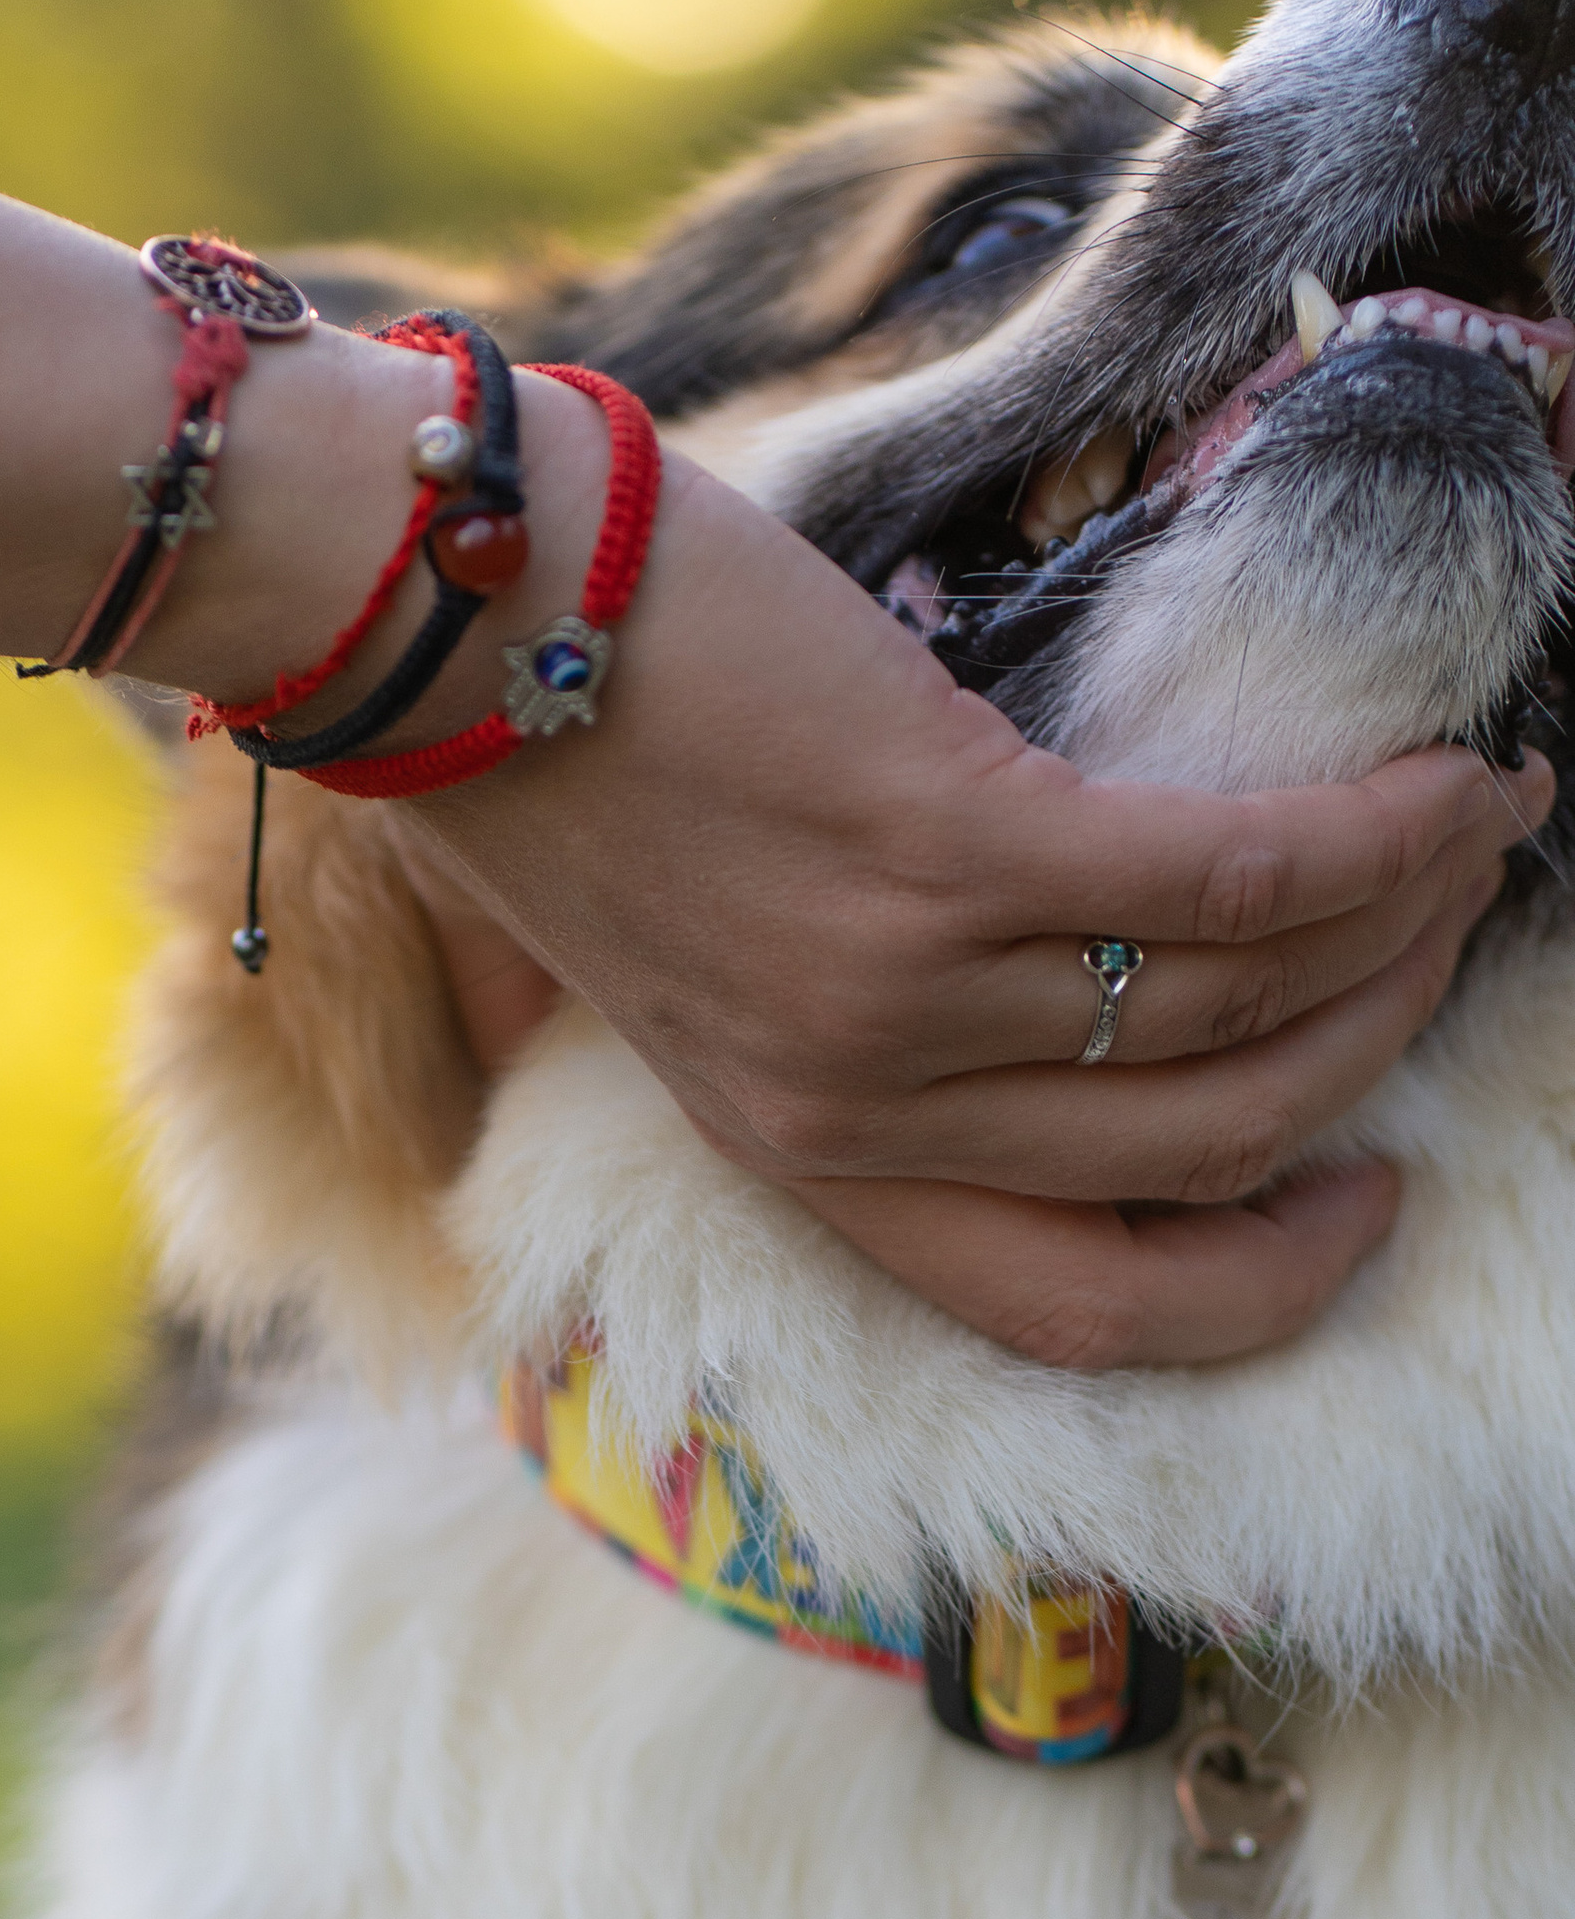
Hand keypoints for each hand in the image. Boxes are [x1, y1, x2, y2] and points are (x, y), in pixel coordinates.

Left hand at [419, 430, 1545, 1366]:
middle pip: (1205, 1149)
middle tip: (1448, 929)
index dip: (1255, 1277)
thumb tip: (982, 1003)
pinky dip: (1366, 839)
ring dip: (1401, 924)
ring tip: (1474, 833)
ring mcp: (904, 986)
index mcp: (804, 1152)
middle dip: (1372, 1047)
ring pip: (1241, 1012)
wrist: (447, 614)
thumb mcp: (676, 961)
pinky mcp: (943, 842)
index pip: (1073, 1303)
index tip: (1354, 1193)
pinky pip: (1226, 878)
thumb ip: (808, 1028)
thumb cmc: (559, 750)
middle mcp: (862, 1106)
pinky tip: (1442, 786)